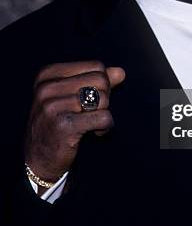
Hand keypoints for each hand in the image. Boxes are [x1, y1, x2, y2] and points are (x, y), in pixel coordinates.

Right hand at [25, 61, 125, 181]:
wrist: (37, 158)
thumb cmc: (57, 123)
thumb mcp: (71, 96)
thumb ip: (95, 81)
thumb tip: (120, 72)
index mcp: (48, 75)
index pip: (96, 67)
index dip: (102, 84)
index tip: (91, 99)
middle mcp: (47, 88)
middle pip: (101, 81)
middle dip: (104, 98)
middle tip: (93, 112)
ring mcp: (53, 107)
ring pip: (104, 99)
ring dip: (104, 114)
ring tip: (91, 123)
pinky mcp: (65, 126)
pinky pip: (104, 118)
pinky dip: (106, 127)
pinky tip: (94, 132)